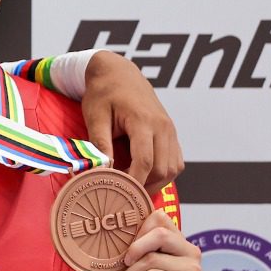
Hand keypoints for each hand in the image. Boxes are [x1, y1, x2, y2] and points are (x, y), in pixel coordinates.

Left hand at [81, 51, 183, 193]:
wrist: (119, 72)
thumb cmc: (103, 93)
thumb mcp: (95, 116)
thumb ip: (100, 144)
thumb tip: (102, 171)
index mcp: (144, 121)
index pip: (145, 161)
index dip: (133, 182)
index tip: (118, 195)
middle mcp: (163, 127)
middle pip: (163, 169)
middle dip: (145, 187)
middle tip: (124, 198)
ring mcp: (170, 130)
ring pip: (173, 168)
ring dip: (156, 183)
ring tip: (133, 191)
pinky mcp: (171, 133)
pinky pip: (175, 160)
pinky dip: (163, 174)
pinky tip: (144, 178)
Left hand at [114, 210, 200, 270]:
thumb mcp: (131, 259)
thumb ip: (136, 238)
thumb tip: (127, 217)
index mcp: (179, 242)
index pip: (159, 217)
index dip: (136, 230)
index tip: (126, 248)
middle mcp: (191, 253)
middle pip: (159, 233)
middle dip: (133, 249)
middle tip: (123, 264)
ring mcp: (192, 270)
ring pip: (151, 257)